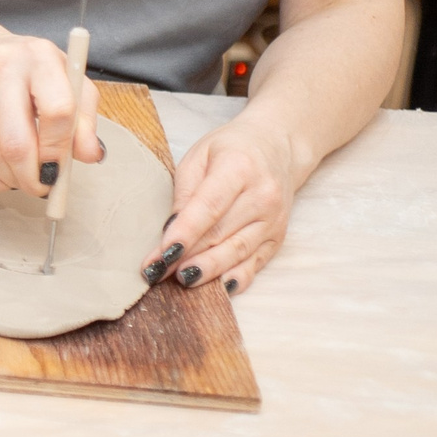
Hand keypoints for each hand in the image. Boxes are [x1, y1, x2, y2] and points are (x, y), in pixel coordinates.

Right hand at [0, 31, 102, 197]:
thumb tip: (91, 155)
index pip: (57, 111)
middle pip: (17, 140)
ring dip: (10, 179)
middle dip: (32, 176)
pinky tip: (2, 176)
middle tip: (42, 186)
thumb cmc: (31, 71)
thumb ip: (84, 119)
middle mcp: (2, 64)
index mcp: (40, 57)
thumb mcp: (69, 81)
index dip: (59, 149)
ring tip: (23, 180)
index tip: (60, 168)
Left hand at [148, 108, 304, 294]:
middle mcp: (262, 196)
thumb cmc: (231, 149)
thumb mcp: (200, 156)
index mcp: (239, 168)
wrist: (278, 147)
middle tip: (158, 272)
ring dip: (207, 272)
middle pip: (220, 234)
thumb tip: (170, 231)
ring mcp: (273, 220)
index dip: (185, 233)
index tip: (162, 254)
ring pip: (237, 253)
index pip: (208, 207)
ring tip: (182, 281)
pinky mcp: (278, 237)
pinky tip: (218, 289)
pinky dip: (236, 278)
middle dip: (187, 257)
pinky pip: (256, 264)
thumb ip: (185, 192)